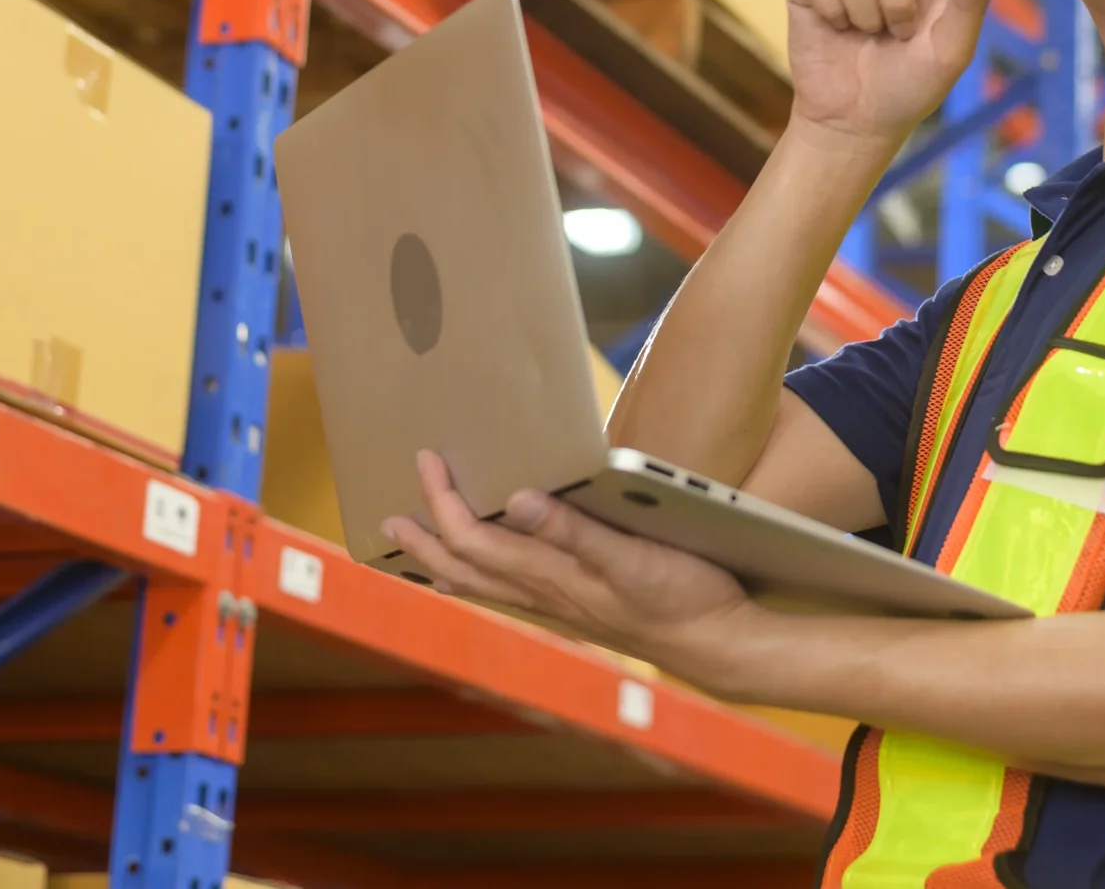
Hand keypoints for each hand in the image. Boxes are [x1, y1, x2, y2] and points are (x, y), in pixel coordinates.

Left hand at [383, 452, 758, 676]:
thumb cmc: (682, 595)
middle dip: (424, 539)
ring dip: (443, 565)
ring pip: (483, 587)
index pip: (475, 538)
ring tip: (414, 551)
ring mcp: (561, 606)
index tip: (427, 461)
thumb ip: (574, 529)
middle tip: (387, 518)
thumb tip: (517, 498)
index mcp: (554, 574)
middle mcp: (547, 594)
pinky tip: (480, 580)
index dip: (443, 502)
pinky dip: (481, 583)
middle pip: (466, 567)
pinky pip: (511, 596)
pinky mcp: (580, 610)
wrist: (717, 644)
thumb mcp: (632, 555)